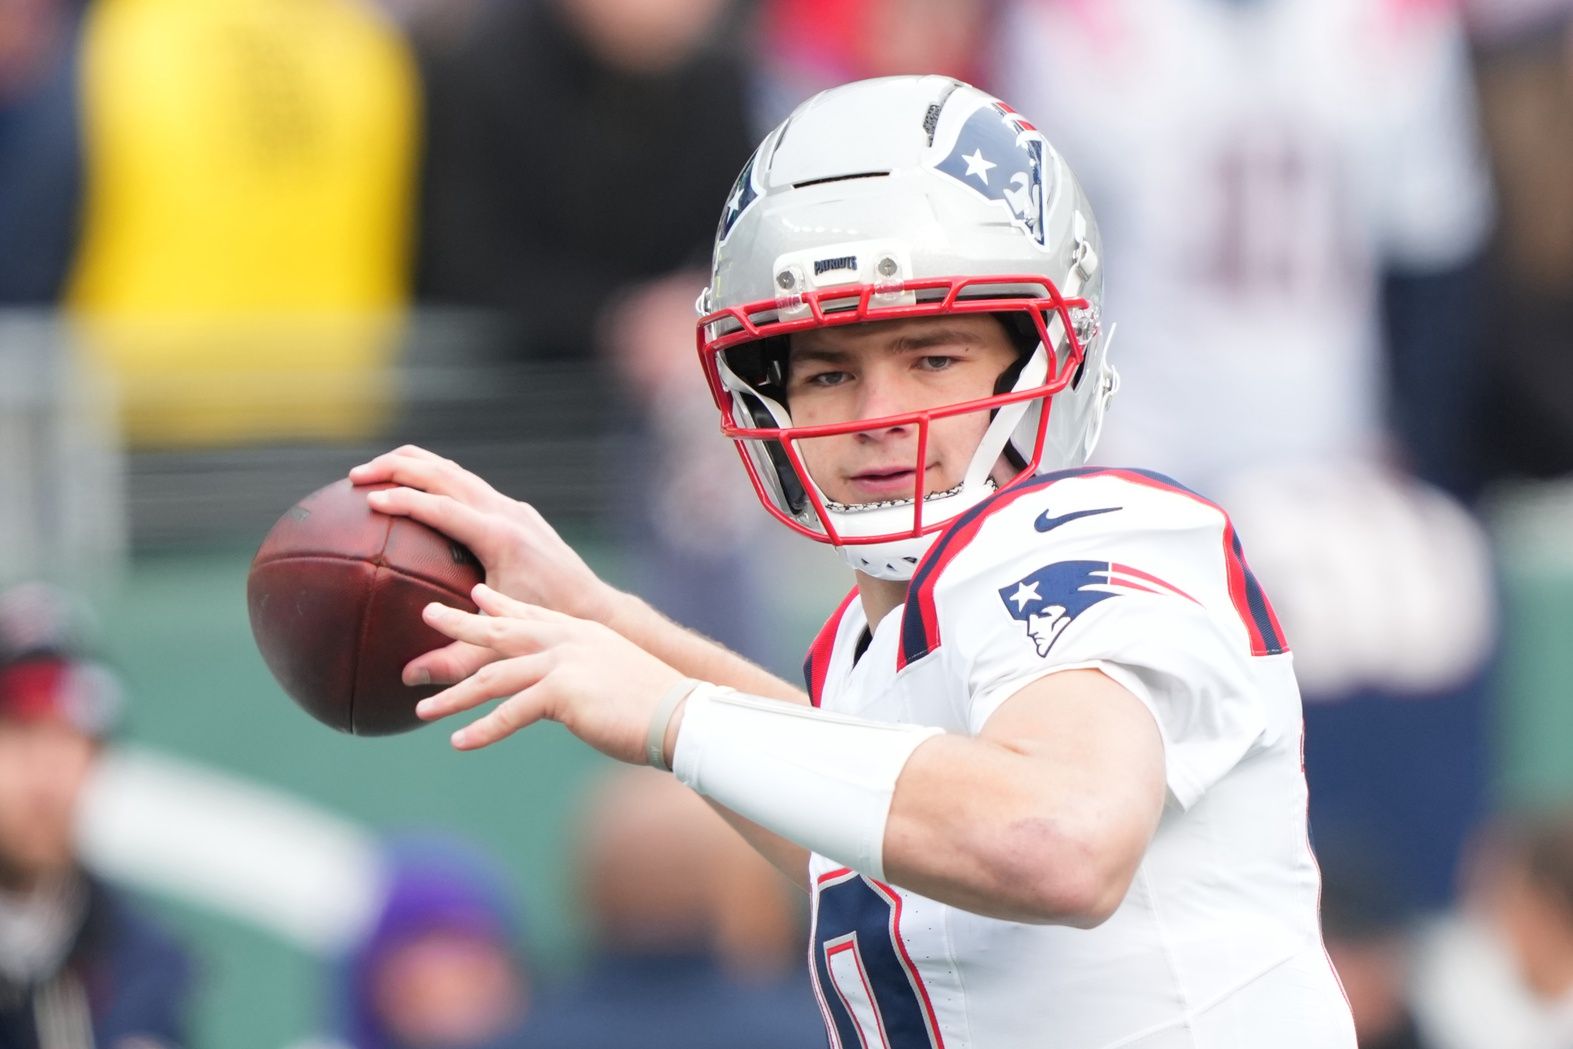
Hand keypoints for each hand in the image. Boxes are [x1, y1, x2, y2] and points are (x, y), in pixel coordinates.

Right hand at [348, 445, 624, 685]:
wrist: (595, 609)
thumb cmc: (549, 627)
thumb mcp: (501, 642)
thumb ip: (455, 661)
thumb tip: (407, 678)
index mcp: (501, 537)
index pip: (442, 507)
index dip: (403, 500)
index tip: (367, 499)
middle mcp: (507, 513)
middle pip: (444, 473)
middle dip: (396, 468)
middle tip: (354, 476)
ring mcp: (513, 509)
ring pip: (456, 473)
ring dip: (414, 467)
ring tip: (374, 473)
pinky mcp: (516, 514)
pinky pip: (468, 487)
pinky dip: (436, 482)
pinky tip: (414, 498)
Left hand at [417, 584, 686, 759]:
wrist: (683, 715)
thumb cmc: (656, 705)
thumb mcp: (614, 678)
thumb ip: (584, 677)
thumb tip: (566, 693)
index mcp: (582, 634)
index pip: (533, 613)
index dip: (500, 604)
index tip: (474, 594)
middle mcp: (569, 641)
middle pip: (502, 630)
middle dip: (460, 624)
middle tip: (427, 615)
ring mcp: (565, 663)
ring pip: (495, 676)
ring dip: (455, 694)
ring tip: (422, 708)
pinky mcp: (564, 693)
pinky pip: (512, 713)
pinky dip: (483, 730)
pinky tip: (459, 743)